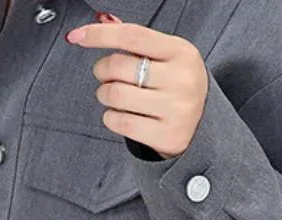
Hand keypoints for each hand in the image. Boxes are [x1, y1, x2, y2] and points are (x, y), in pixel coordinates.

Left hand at [66, 19, 208, 158]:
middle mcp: (182, 80)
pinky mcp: (168, 136)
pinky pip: (121, 122)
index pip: (132, 36)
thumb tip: (102, 21)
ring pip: (116, 95)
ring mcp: (177, 110)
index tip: (78, 36)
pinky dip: (111, 118)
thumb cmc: (179, 88)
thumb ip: (136, 40)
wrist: (203, 128)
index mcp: (182, 52)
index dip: (100, 34)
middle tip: (105, 76)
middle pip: (119, 66)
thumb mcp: (167, 58)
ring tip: (110, 95)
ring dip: (104, 94)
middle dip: (102, 70)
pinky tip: (119, 115)